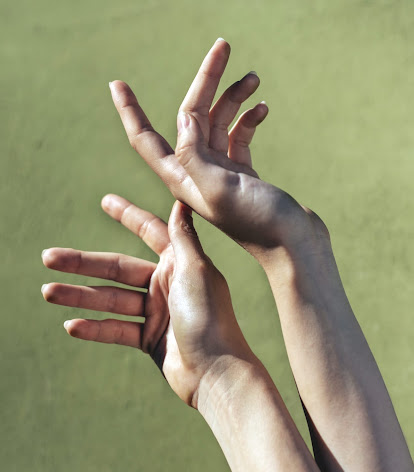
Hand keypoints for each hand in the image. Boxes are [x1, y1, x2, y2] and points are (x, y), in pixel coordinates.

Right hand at [41, 195, 256, 406]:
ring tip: (48, 292)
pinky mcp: (148, 339)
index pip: (150, 232)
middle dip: (83, 263)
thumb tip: (183, 200)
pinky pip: (116, 329)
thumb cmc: (210, 318)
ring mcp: (156, 313)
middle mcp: (165, 285)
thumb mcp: (195, 271)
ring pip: (111, 299)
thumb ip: (183, 237)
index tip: (105, 200)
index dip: (128, 216)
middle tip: (48, 258)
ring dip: (80, 296)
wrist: (216, 372)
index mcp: (179, 263)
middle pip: (117, 268)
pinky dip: (95, 327)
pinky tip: (71, 325)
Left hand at [109, 39, 328, 264]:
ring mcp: (222, 173)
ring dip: (233, 97)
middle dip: (206, 82)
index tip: (117, 84)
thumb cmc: (260, 224)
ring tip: (252, 77)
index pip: (147, 140)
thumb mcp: (220, 189)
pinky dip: (248, 119)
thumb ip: (195, 154)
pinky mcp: (243, 173)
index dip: (130, 112)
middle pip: (191, 118)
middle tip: (222, 46)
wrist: (294, 244)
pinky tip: (262, 107)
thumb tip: (183, 118)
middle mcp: (198, 174)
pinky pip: (238, 136)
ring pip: (218, 123)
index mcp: (184, 179)